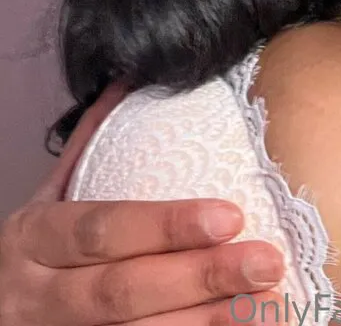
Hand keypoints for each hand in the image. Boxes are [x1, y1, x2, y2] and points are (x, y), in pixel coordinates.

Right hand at [0, 83, 285, 323]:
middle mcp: (37, 296)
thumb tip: (133, 77)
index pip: (101, 229)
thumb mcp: (47, 198)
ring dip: (206, 321)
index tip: (230, 216)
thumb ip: (90, 144)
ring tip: (268, 302)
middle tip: (266, 261)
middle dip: (199, 277)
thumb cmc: (34, 251)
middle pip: (122, 290)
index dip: (165, 226)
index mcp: (33, 239)